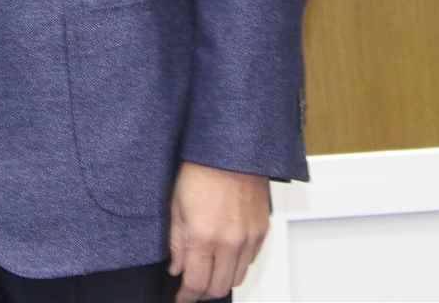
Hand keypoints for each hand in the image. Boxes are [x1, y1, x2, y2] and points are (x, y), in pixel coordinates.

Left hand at [168, 163, 269, 301]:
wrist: (232, 149)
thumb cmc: (201, 170)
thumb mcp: (176, 206)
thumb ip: (176, 243)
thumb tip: (176, 267)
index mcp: (203, 236)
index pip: (195, 283)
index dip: (185, 297)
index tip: (180, 298)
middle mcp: (229, 242)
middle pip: (218, 288)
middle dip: (203, 292)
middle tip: (192, 286)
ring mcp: (249, 238)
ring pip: (237, 278)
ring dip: (222, 280)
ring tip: (208, 270)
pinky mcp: (262, 230)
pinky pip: (251, 260)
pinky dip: (237, 264)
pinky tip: (225, 254)